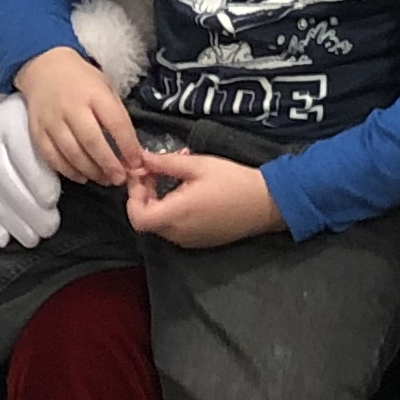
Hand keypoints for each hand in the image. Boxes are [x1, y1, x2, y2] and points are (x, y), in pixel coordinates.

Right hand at [0, 92, 69, 245]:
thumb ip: (68, 147)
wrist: (10, 117)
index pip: (22, 150)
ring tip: (33, 239)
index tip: (52, 199)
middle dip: (27, 207)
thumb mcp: (54, 126)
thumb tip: (96, 172)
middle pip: (4, 177)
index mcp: (13, 122)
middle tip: (49, 227)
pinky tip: (4, 239)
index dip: (36, 177)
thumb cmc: (43, 126)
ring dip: (12, 220)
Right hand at [15, 43, 145, 187]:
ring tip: (104, 180)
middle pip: (92, 141)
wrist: (44, 68)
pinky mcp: (37, 132)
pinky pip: (52, 157)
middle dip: (109, 164)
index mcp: (94, 93)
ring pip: (72, 153)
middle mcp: (72, 107)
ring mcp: (52, 121)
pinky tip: (82, 177)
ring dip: (91, 171)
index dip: (127, 145)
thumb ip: (116, 115)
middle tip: (120, 179)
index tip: (136, 162)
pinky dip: (68, 171)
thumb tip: (131, 150)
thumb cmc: (82, 80)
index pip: (115, 122)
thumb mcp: (105, 87)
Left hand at [125, 144, 281, 248]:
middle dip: (144, 194)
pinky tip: (186, 192)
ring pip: (160, 223)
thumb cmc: (232, 180)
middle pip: (146, 219)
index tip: (142, 174)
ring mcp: (188, 240)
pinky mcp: (198, 242)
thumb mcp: (198, 165)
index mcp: (176, 214)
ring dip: (158, 201)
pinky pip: (174, 228)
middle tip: (156, 170)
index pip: (136, 216)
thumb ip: (164, 163)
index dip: (132, 196)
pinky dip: (172, 210)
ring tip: (174, 176)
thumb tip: (140, 158)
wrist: (267, 203)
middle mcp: (178, 233)